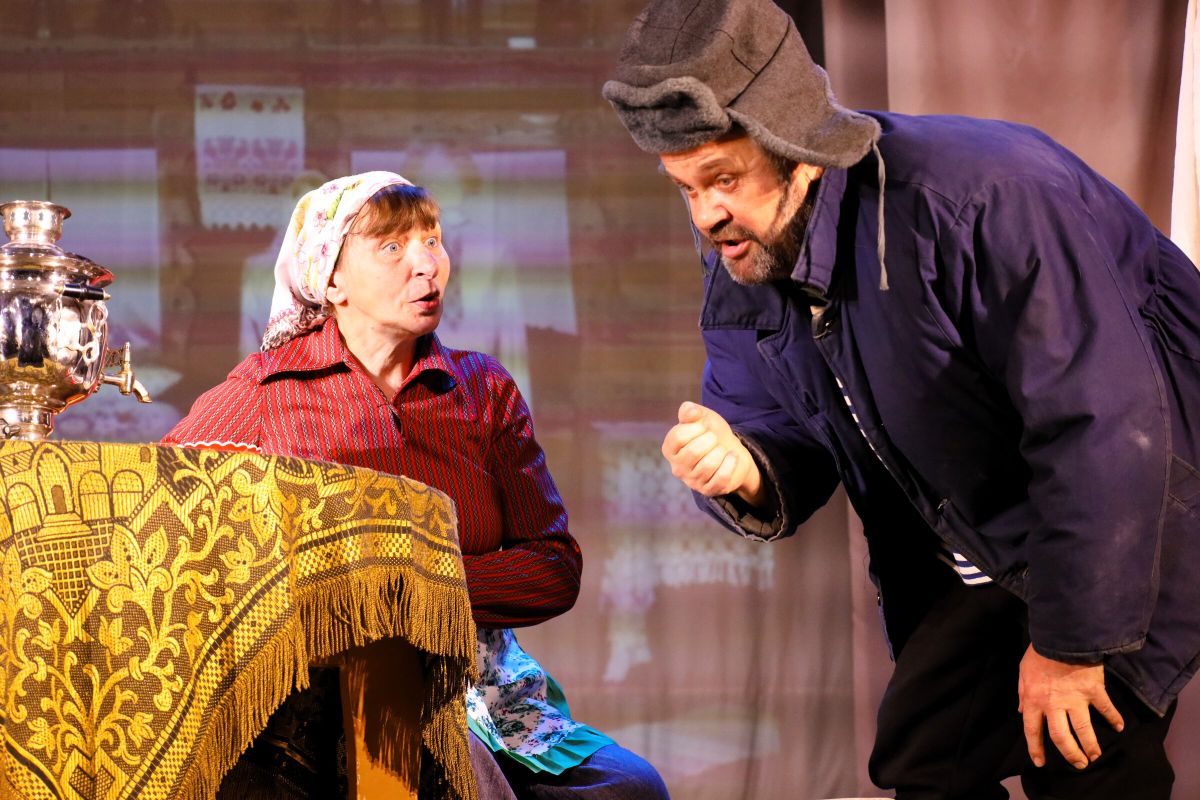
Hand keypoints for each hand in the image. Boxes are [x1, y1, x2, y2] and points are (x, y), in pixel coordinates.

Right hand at [661, 401, 763, 503]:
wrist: (730, 450)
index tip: (703, 425)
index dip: (695, 428)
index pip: (678, 437)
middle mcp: (677, 468)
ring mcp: (692, 481)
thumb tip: (689, 411)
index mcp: (670, 449)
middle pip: (693, 452)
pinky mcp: (709, 490)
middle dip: (710, 440)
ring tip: (721, 449)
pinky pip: (721, 478)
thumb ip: (691, 411)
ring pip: (708, 466)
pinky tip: (732, 456)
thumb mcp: (701, 417)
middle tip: (714, 438)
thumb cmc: (711, 433)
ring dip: (720, 452)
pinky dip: (730, 463)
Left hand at [1018, 644, 1123, 768]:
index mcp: (1035, 700)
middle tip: (1079, 764)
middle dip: (1071, 754)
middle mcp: (1054, 704)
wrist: (1061, 635)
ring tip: (1095, 756)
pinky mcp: (1094, 690)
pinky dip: (1114, 718)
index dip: (1036, 748)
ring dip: (1091, 746)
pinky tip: (1119, 727)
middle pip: (1062, 738)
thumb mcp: (1023, 672)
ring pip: (1084, 730)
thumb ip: (1023, 694)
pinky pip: (1106, 708)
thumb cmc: (1039, 653)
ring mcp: (1075, 699)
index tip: (1040, 762)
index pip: (1032, 730)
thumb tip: (1022, 712)